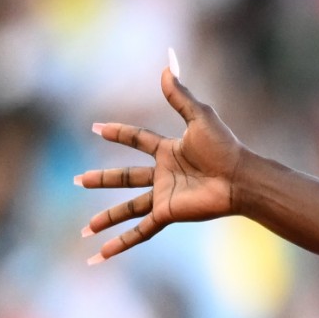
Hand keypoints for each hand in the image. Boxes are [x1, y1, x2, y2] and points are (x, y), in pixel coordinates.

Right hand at [79, 58, 245, 263]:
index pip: (138, 140)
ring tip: (84, 228)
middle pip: (126, 177)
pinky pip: (140, 231)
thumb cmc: (225, 148)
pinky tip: (102, 255)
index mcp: (170, 151)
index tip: (96, 128)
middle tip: (78, 181)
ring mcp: (165, 196)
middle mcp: (164, 175)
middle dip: (103, 179)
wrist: (240, 178)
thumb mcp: (199, 116)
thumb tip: (167, 63)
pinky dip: (122, 244)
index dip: (118, 133)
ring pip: (128, 208)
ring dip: (106, 217)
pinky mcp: (168, 214)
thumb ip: (180, 94)